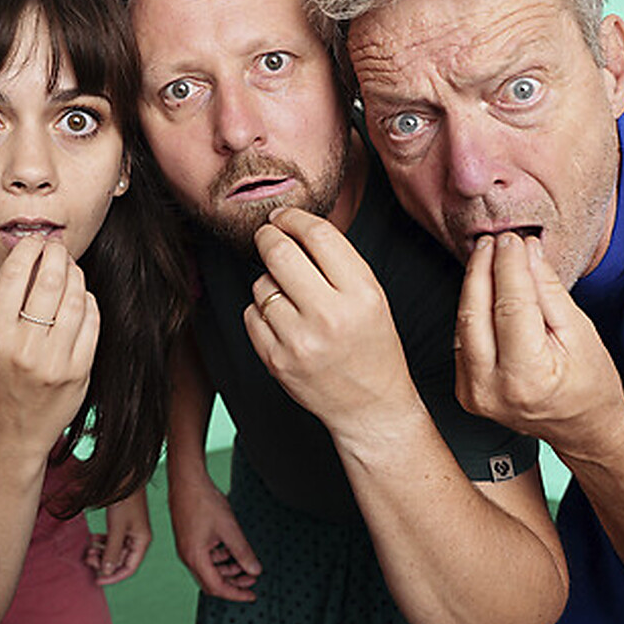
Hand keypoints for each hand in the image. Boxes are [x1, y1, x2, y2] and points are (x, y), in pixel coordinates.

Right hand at [0, 237, 98, 458]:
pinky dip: (88, 302)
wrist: (14, 432)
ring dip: (76, 275)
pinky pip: (91, 322)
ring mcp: (56, 361)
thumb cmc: (1, 380)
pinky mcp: (80, 371)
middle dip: (58, 254)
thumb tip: (34, 257)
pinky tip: (81, 298)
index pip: (15, 275)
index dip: (29, 248)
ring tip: (71, 270)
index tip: (35, 241)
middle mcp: (25, 348)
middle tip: (59, 248)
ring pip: (75, 298)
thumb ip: (9, 304)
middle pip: (50, 281)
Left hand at [85, 488, 151, 585]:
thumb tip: (107, 572)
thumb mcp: (116, 529)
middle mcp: (138, 539)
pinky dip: (103, 542)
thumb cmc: (124, 501)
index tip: (96, 579)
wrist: (125, 478)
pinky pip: (113, 541)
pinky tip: (94, 538)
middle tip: (88, 557)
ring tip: (89, 548)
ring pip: (115, 551)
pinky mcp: (124, 525)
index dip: (113, 577)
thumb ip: (112, 551)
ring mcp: (131, 532)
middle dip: (104, 561)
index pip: (129, 568)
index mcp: (142, 542)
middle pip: (120, 560)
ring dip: (101, 552)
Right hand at [168, 469, 261, 601]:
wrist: (187, 481)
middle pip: (212, 582)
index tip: (251, 596)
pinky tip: (232, 552)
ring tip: (245, 566)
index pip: (218, 587)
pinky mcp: (189, 540)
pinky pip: (205, 558)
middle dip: (233, 584)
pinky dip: (220, 559)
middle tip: (251, 583)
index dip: (236, 594)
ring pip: (209, 570)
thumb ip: (243, 552)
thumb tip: (255, 570)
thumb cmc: (203, 501)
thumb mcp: (229, 528)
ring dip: (228, 571)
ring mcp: (187, 548)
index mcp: (196, 558)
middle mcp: (189, 557)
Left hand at [243, 208, 417, 436]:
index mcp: (361, 293)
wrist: (370, 406)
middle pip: (280, 253)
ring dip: (268, 281)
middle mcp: (330, 315)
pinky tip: (281, 321)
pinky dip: (261, 311)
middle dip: (268, 236)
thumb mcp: (371, 297)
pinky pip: (251, 314)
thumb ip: (336, 261)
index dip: (294, 218)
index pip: (318, 235)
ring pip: (261, 284)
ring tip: (289, 296)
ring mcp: (299, 340)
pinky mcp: (275, 360)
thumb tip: (291, 225)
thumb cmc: (372, 345)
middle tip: (267, 234)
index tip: (283, 216)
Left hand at [455, 232, 623, 462]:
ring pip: (463, 324)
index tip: (512, 239)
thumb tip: (527, 251)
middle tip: (492, 240)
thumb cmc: (589, 382)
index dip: (509, 267)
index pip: (510, 306)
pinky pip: (463, 338)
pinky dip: (472, 308)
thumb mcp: (580, 332)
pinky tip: (484, 285)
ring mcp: (472, 393)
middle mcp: (491, 389)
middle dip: (483, 269)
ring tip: (488, 255)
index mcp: (527, 377)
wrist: (581, 428)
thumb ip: (548, 291)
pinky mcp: (463, 390)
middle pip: (475, 313)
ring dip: (473, 285)